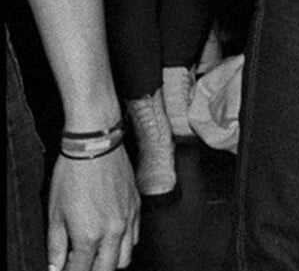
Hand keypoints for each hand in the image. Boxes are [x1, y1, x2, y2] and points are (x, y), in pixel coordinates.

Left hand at [46, 149, 138, 270]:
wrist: (96, 145)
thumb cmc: (73, 173)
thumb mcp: (54, 213)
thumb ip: (56, 245)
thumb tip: (55, 264)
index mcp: (90, 235)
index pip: (81, 270)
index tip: (65, 269)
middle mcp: (113, 231)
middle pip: (106, 269)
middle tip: (79, 265)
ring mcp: (129, 219)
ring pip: (126, 257)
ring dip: (110, 262)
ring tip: (95, 256)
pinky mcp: (137, 208)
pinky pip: (136, 237)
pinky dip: (124, 245)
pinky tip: (110, 238)